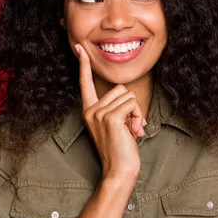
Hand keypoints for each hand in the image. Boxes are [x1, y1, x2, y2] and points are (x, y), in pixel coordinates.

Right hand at [75, 44, 145, 180]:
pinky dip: (138, 116)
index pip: (85, 82)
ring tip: (132, 130)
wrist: (119, 170)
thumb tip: (129, 99)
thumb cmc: (121, 148)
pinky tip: (134, 131)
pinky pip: (132, 104)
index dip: (83, 64)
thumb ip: (118, 108)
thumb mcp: (116, 124)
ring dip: (137, 112)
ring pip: (128, 95)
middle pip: (120, 88)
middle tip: (132, 125)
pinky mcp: (109, 118)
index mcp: (89, 110)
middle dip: (132, 105)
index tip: (79, 47)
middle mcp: (90, 110)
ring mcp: (98, 113)